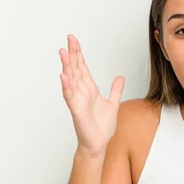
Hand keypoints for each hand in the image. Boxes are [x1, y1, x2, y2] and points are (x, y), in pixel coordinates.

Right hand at [59, 34, 124, 156]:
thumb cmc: (102, 127)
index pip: (83, 68)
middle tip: (69, 39)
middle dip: (73, 54)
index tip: (74, 40)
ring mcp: (77, 101)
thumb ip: (115, 90)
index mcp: (90, 90)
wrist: (99, 144)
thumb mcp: (113, 104)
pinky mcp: (77, 111)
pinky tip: (63, 76)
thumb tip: (120, 77)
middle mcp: (81, 93)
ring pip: (71, 80)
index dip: (79, 54)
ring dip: (67, 66)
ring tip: (63, 52)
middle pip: (76, 69)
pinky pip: (70, 97)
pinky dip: (67, 86)